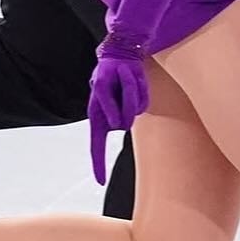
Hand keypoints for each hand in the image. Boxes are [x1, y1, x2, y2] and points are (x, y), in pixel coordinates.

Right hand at [87, 48, 149, 184]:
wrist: (123, 58)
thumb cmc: (108, 72)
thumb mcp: (102, 84)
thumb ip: (108, 104)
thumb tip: (117, 124)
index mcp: (98, 118)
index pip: (97, 146)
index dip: (98, 164)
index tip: (99, 183)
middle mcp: (113, 119)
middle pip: (121, 123)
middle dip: (120, 105)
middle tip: (116, 86)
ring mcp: (128, 114)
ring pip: (133, 112)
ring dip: (129, 94)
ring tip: (123, 81)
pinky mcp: (141, 106)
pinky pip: (143, 103)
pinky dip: (139, 90)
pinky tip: (132, 80)